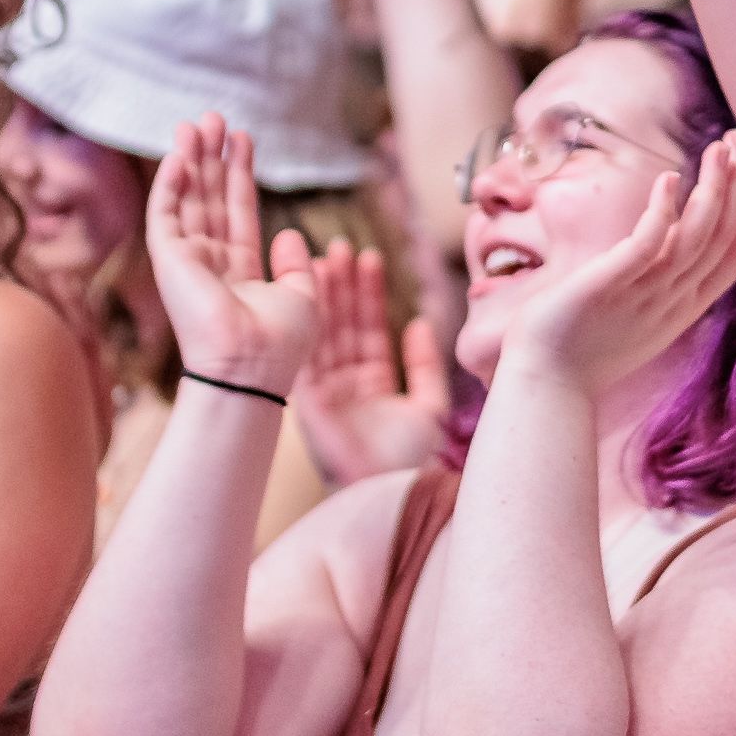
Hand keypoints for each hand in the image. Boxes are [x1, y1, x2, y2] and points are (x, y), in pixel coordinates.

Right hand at [140, 116, 319, 391]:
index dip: (240, 175)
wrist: (251, 369)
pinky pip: (166, 215)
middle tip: (215, 118)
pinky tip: (179, 155)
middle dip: (212, 158)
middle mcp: (210, 264)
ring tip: (198, 122)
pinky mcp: (169, 261)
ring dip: (191, 160)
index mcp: (240, 272)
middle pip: (210, 199)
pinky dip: (170, 184)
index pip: (238, 212)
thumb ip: (296, 265)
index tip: (243, 139)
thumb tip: (291, 233)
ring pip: (187, 200)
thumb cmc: (280, 344)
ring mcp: (186, 262)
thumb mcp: (303, 297)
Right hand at [290, 241, 450, 486]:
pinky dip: (308, 324)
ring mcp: (324, 392)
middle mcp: (344, 385)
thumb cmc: (413, 461)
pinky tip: (310, 295)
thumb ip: (425, 365)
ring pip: (322, 333)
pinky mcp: (308, 402)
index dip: (369, 293)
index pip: (369, 329)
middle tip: (341, 245)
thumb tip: (420, 323)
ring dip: (324, 295)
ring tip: (328, 256)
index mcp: (371, 384)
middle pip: (342, 324)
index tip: (370, 256)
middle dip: (342, 284)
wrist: (396, 490)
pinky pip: (305, 354)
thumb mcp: (430, 406)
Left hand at [502, 132, 735, 394]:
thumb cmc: (582, 348)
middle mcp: (674, 301)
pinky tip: (669, 179)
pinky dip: (664, 212)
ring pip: (697, 236)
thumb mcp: (636, 314)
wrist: (545, 385)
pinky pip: (649, 245)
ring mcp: (645, 295)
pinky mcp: (610, 285)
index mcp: (684, 307)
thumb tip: (665, 245)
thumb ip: (657, 283)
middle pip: (723, 237)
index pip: (735, 255)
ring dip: (713, 189)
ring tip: (719, 147)